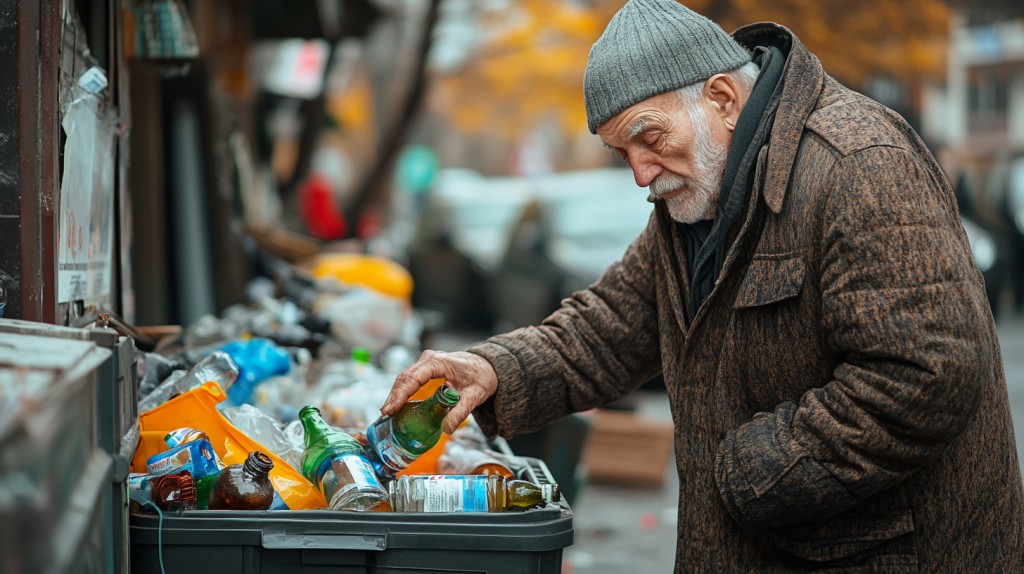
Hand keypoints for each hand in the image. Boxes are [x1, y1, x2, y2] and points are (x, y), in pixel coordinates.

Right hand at [381, 350, 497, 433]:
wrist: (486, 366)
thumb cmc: (481, 376)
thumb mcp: (474, 396)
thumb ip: (460, 412)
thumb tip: (446, 429)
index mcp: (438, 362)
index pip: (413, 377)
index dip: (400, 394)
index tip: (391, 409)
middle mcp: (429, 360)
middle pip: (405, 378)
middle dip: (394, 397)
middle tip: (386, 415)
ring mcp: (425, 363)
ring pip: (405, 378)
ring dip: (396, 395)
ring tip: (388, 413)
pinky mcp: (425, 369)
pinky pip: (409, 380)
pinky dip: (402, 392)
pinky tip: (396, 406)